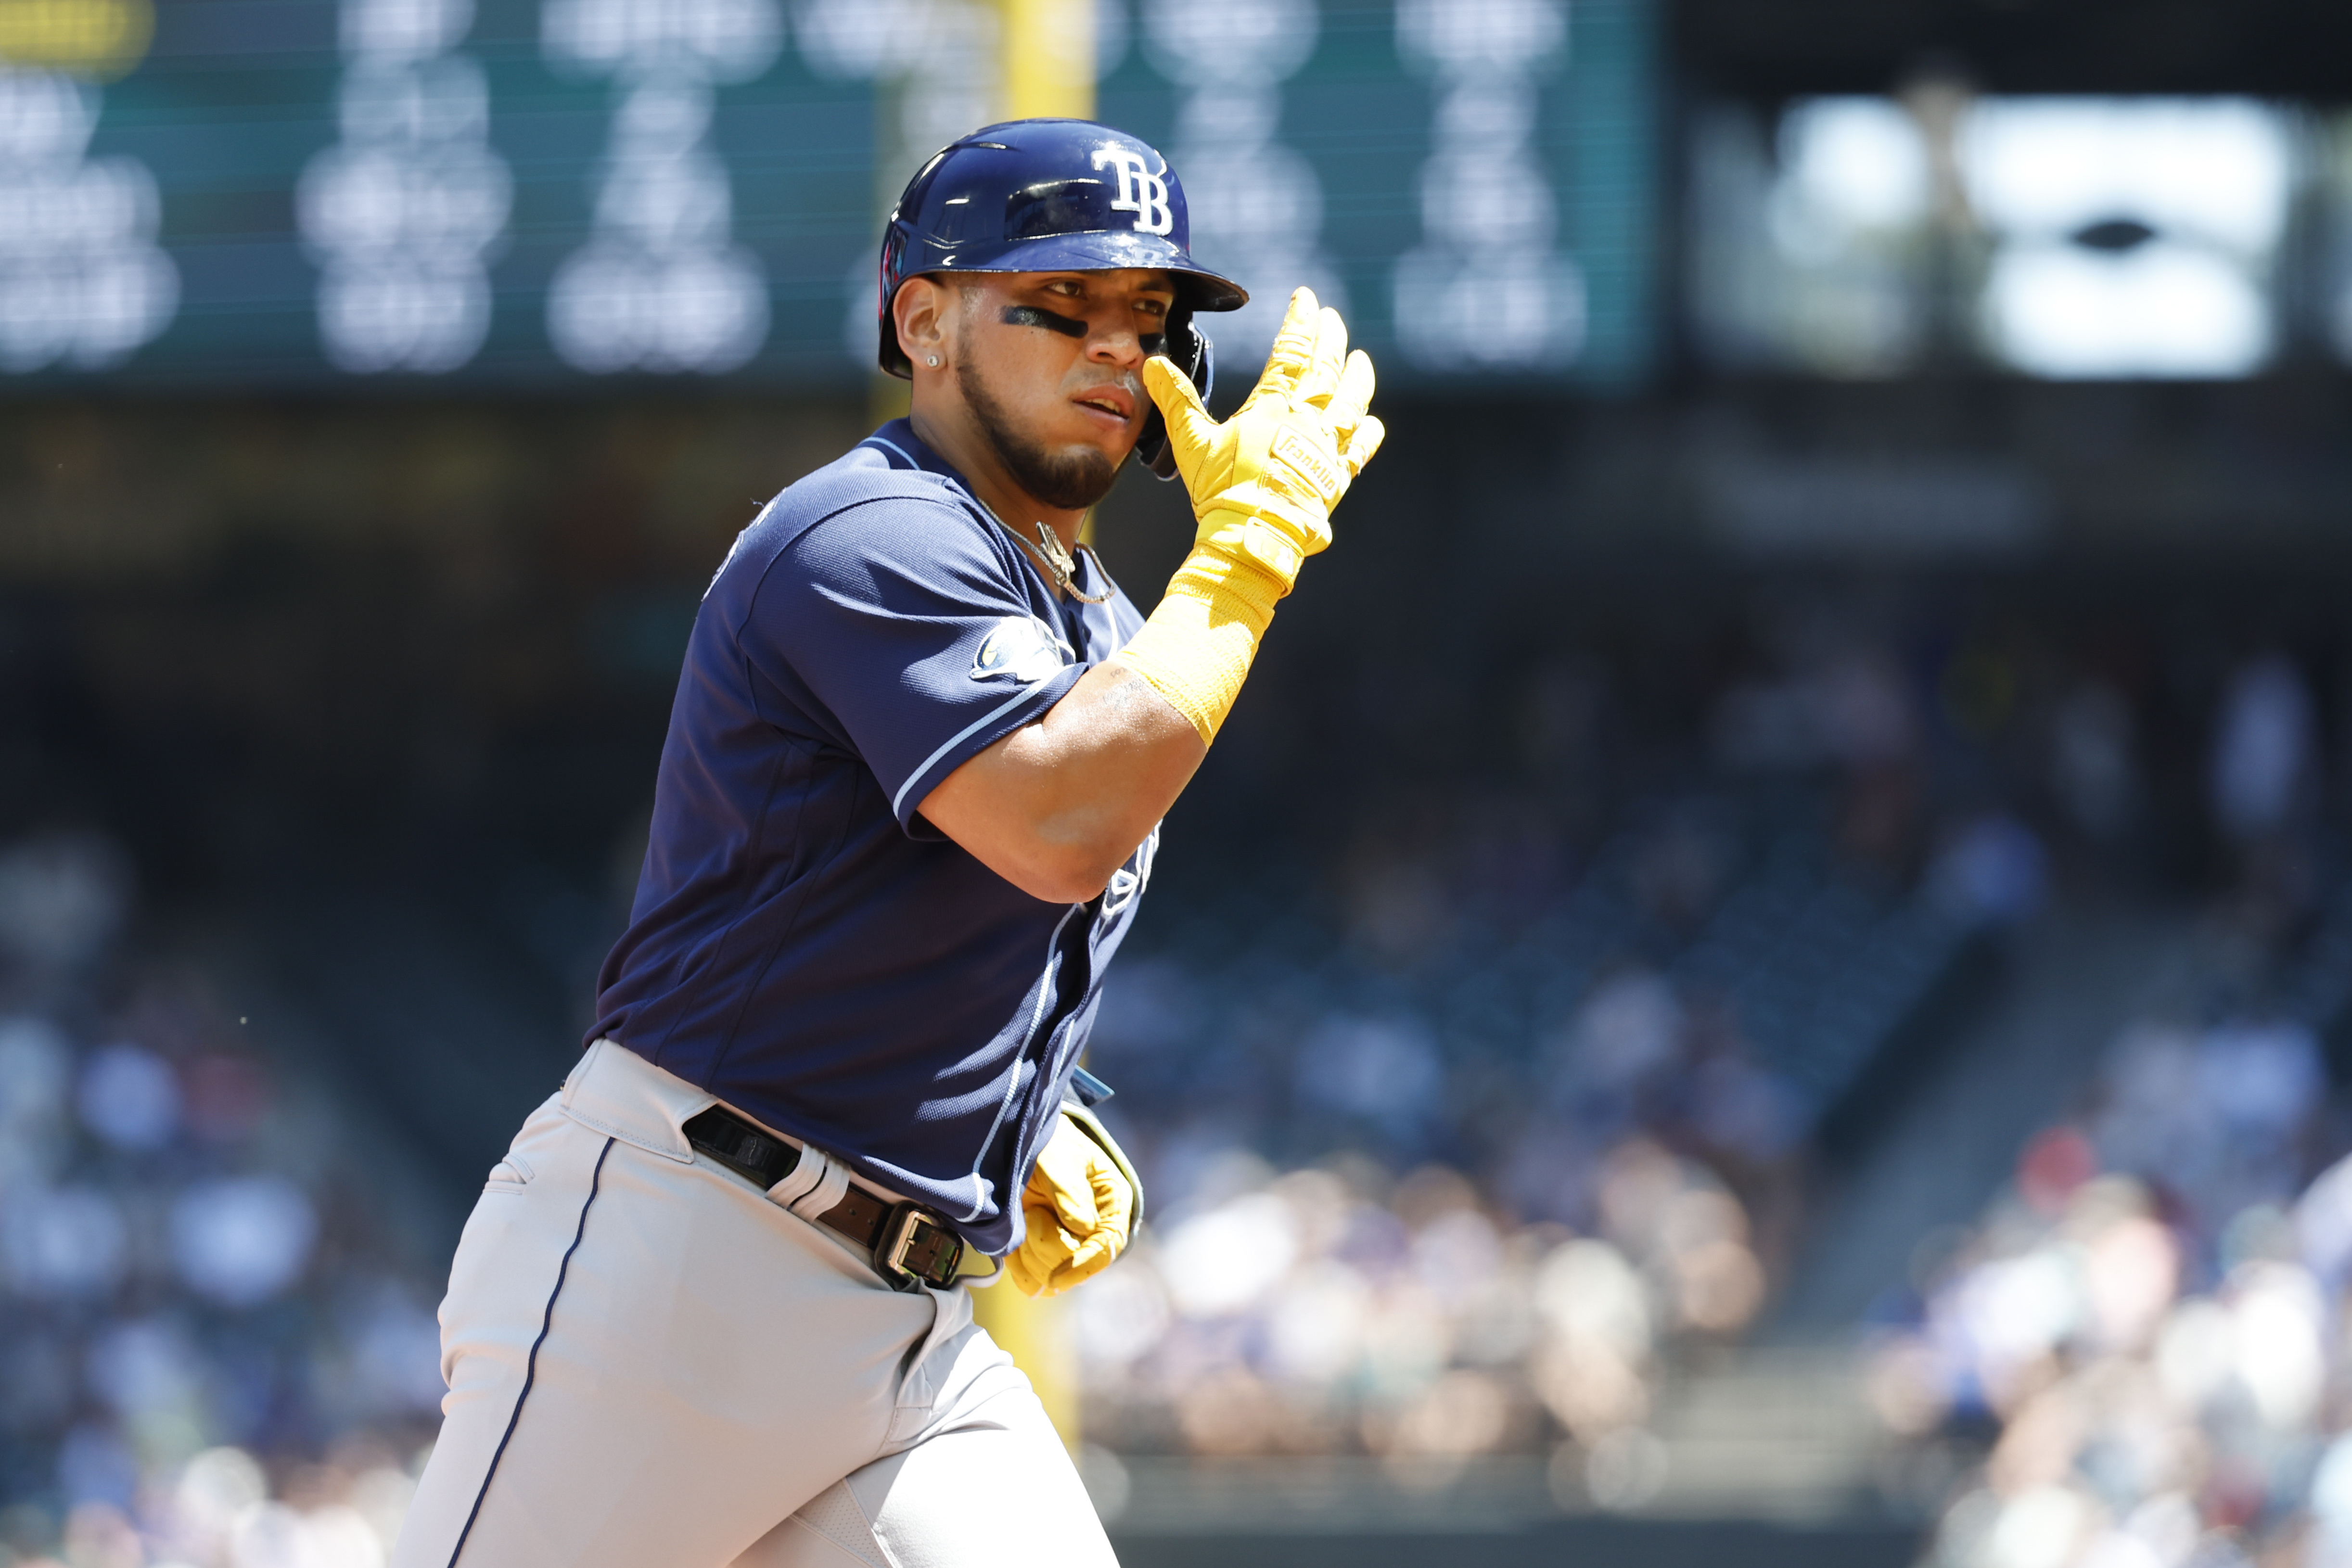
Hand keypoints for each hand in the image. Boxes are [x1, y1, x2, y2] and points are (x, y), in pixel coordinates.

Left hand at [1006, 1110, 1135, 1296]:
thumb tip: (1084, 1229)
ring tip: (1027, 1215)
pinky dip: (1018, 1265)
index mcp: (1112, 1204)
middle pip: (1076, 1266)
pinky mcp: (1042, 1252)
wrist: (1024, 1141)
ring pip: (1050, 1277)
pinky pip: (1030, 1279)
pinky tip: (1015, 1239)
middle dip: (1048, 1245)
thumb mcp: (1059, 1158)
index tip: (1056, 1276)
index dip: (1082, 1265)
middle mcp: (1095, 1230)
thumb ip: (1069, 1190)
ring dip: (1030, 1252)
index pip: (1106, 1248)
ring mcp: (1068, 1243)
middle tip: (1033, 1212)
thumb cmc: (1050, 1144)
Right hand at [1139, 287, 1384, 593]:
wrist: (1252, 535)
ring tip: (1361, 359)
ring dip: (1357, 379)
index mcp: (1272, 407)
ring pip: (1350, 403)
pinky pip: (1359, 451)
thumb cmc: (1221, 489)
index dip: (1299, 321)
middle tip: (1333, 318)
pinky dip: (1367, 435)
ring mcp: (1325, 449)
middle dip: (1330, 339)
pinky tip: (1373, 423)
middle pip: (1326, 370)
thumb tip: (1153, 365)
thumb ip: (1176, 400)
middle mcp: (1306, 421)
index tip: (1306, 297)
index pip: (1291, 352)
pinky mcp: (1335, 479)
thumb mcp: (1191, 441)